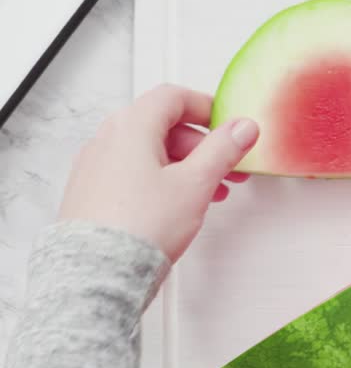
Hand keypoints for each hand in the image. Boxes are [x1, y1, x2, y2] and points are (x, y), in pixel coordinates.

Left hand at [58, 84, 258, 262]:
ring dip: (184, 164)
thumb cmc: (140, 227)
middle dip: (202, 144)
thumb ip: (223, 150)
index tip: (228, 125)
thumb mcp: (195, 183)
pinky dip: (160, 178)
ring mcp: (94, 166)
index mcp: (131, 127)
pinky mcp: (91, 191)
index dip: (206, 107)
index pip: (172, 97)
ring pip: (148, 151)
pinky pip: (132, 172)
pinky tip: (178, 204)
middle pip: (162, 125)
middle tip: (229, 165)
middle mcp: (106, 139)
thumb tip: (242, 128)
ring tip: (210, 191)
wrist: (99, 270)